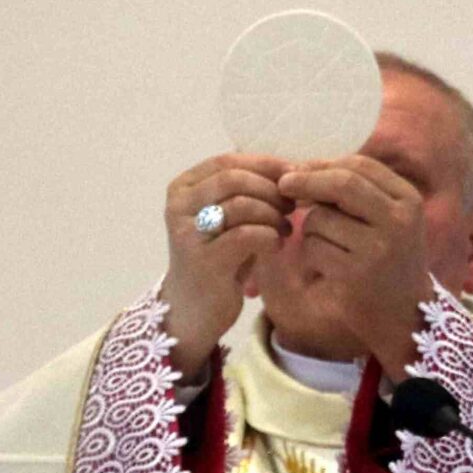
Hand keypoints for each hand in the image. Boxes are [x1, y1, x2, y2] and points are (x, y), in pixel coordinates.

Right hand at [160, 154, 290, 379]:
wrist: (194, 311)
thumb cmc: (218, 259)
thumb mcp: (229, 218)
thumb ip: (249, 190)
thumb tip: (293, 168)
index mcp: (183, 188)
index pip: (228, 161)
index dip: (265, 165)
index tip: (294, 176)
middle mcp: (178, 206)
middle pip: (234, 178)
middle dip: (271, 189)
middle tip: (292, 205)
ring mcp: (187, 233)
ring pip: (241, 204)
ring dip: (273, 214)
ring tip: (285, 228)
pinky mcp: (203, 261)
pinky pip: (246, 235)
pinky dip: (269, 236)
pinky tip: (276, 245)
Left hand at [278, 155, 433, 377]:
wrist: (407, 316)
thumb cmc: (390, 261)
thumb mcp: (388, 219)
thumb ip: (355, 192)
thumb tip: (301, 168)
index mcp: (408, 200)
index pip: (360, 165)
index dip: (323, 164)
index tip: (299, 170)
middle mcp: (398, 221)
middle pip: (341, 183)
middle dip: (306, 181)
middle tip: (283, 185)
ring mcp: (379, 248)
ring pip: (321, 218)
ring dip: (310, 228)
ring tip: (329, 246)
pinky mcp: (357, 274)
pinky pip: (314, 248)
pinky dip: (310, 253)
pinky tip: (327, 266)